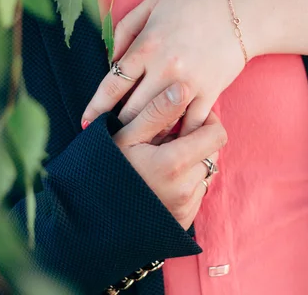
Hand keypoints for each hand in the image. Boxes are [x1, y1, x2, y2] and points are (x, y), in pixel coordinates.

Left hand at [83, 0, 248, 135]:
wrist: (240, 13)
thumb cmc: (193, 5)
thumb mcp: (152, 5)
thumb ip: (125, 30)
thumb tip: (109, 59)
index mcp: (147, 45)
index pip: (113, 84)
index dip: (96, 106)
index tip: (86, 122)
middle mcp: (165, 68)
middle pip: (131, 109)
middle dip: (118, 124)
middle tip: (110, 133)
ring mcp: (188, 84)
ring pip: (158, 121)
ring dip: (145, 133)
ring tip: (135, 143)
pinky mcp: (209, 94)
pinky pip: (190, 124)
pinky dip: (178, 134)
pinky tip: (169, 140)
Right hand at [113, 82, 226, 228]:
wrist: (91, 218)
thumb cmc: (105, 170)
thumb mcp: (125, 136)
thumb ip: (156, 111)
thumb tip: (182, 87)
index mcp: (174, 163)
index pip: (216, 134)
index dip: (207, 121)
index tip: (188, 118)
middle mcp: (186, 188)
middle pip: (213, 153)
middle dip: (197, 141)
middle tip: (170, 138)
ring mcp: (187, 206)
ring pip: (205, 172)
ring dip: (191, 163)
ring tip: (162, 161)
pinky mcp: (184, 219)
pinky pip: (196, 192)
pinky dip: (185, 183)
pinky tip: (161, 181)